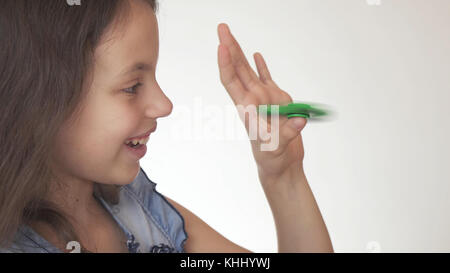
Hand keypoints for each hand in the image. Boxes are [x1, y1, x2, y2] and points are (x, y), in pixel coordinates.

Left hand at [217, 23, 307, 183]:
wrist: (280, 165)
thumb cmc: (272, 159)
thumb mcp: (278, 148)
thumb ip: (288, 133)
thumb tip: (299, 119)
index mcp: (247, 108)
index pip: (232, 81)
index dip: (226, 63)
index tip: (222, 46)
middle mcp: (253, 100)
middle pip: (237, 69)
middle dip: (229, 47)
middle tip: (222, 27)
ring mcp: (264, 99)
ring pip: (249, 71)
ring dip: (240, 52)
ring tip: (231, 35)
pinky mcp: (276, 101)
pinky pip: (267, 79)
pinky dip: (261, 67)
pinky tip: (256, 55)